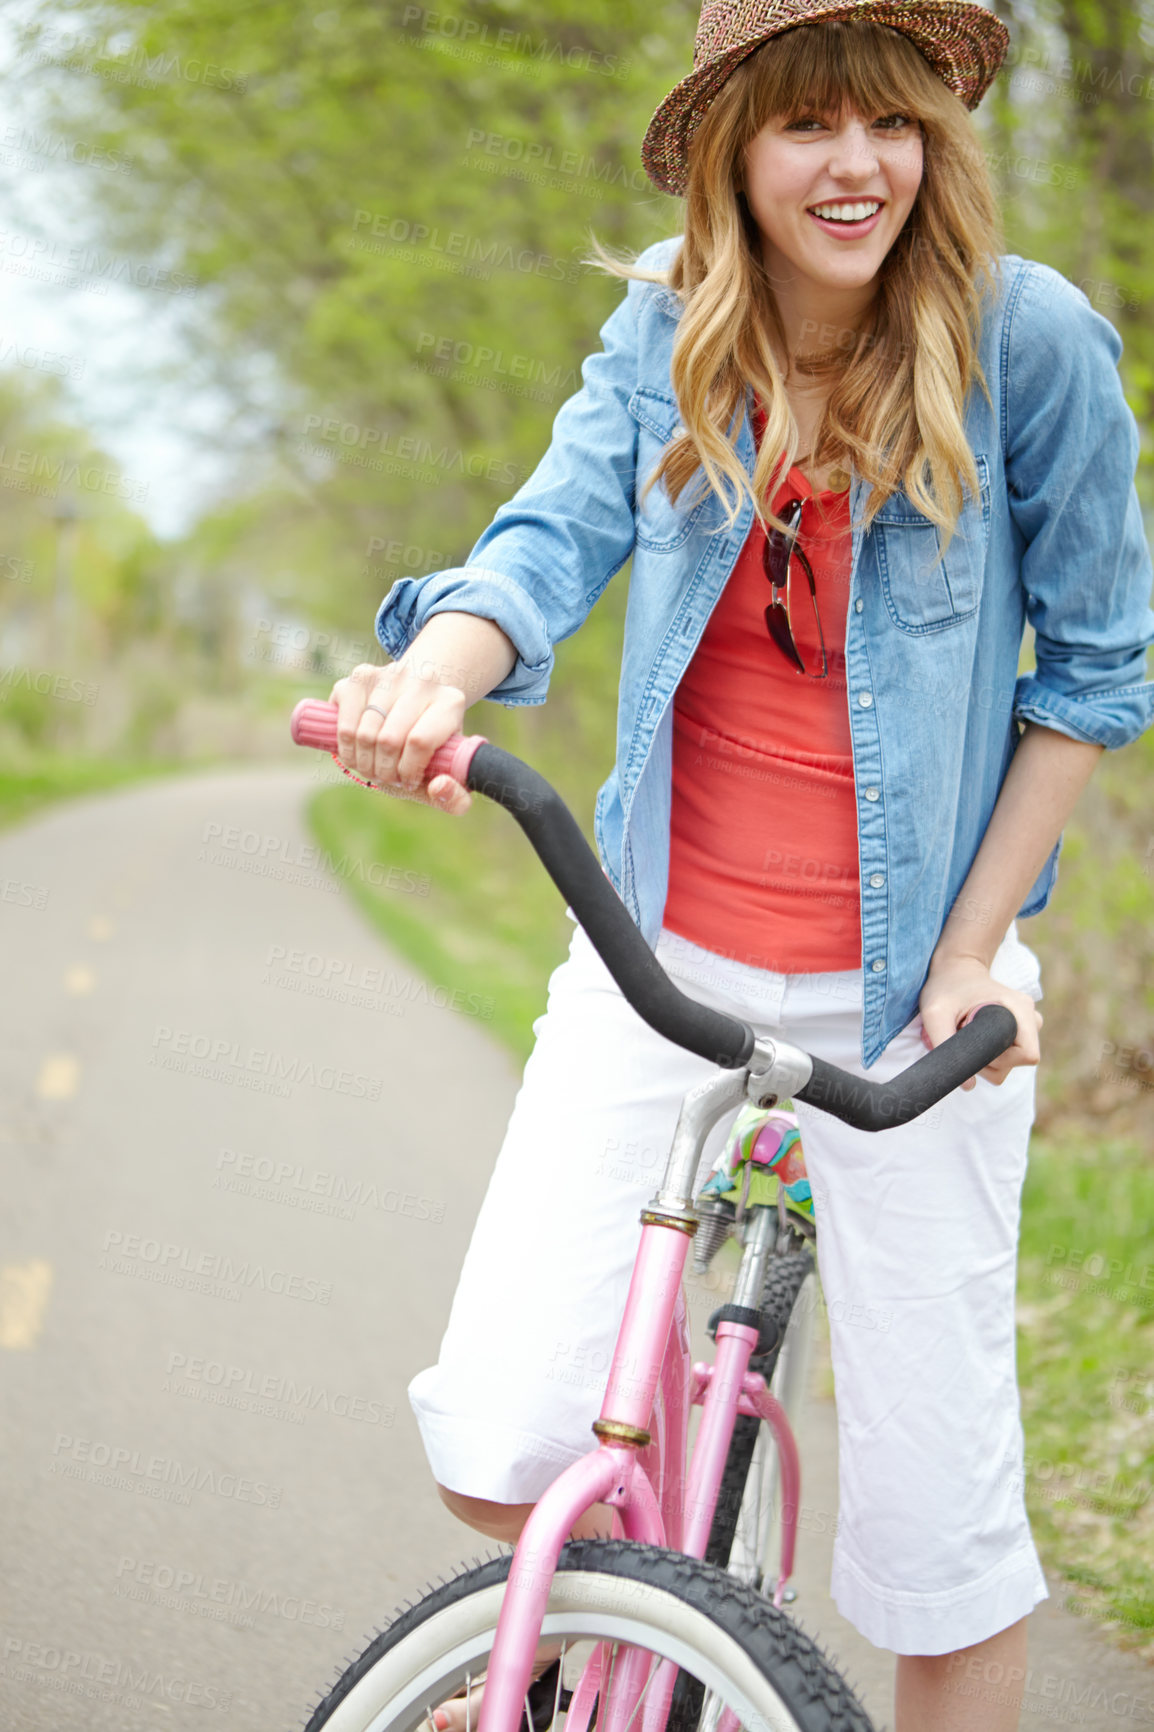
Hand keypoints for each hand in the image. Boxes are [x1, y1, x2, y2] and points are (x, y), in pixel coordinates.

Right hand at [328, 662, 470, 814]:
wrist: (414, 701)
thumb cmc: (429, 744)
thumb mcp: (448, 771)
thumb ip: (456, 796)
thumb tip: (438, 787)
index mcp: (451, 702)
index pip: (420, 742)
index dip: (407, 771)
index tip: (407, 781)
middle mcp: (422, 680)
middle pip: (389, 739)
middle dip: (383, 771)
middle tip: (386, 777)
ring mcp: (389, 674)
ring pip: (364, 733)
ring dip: (363, 762)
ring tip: (373, 767)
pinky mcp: (360, 675)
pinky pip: (344, 723)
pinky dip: (346, 748)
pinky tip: (358, 752)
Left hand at [918, 953, 1041, 1089]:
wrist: (955, 969)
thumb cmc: (945, 986)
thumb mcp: (935, 1013)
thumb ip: (945, 1044)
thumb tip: (969, 1086)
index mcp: (1019, 1008)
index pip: (1028, 1054)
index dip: (1002, 1061)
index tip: (977, 1046)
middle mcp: (1030, 1016)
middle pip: (1019, 1061)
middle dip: (990, 1060)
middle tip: (966, 1037)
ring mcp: (1028, 1023)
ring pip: (1013, 1061)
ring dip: (988, 1058)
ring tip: (968, 1032)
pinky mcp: (1020, 1029)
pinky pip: (1009, 1055)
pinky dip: (990, 1053)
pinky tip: (976, 1035)